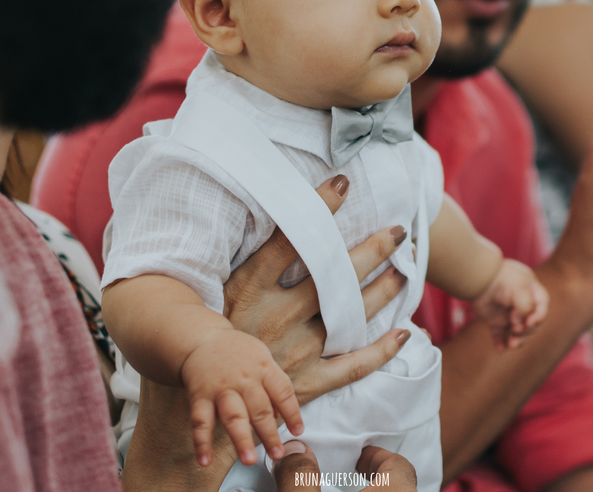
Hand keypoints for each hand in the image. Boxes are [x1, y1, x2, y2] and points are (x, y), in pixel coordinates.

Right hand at [122, 176, 409, 491]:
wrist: (188, 409)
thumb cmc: (198, 340)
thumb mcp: (211, 293)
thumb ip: (239, 264)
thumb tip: (266, 220)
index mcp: (247, 289)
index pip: (290, 238)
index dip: (319, 207)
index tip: (344, 182)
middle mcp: (274, 317)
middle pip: (334, 275)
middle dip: (371, 249)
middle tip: (397, 230)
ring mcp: (293, 352)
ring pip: (350, 316)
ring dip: (382, 291)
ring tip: (404, 269)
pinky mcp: (304, 385)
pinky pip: (352, 367)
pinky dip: (381, 352)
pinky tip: (404, 333)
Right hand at [183, 329, 302, 466]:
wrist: (202, 339)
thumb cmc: (239, 354)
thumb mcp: (262, 360)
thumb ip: (273, 387)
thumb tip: (281, 418)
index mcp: (263, 368)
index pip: (283, 391)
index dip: (292, 412)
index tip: (298, 431)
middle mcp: (243, 378)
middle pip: (259, 409)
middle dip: (268, 434)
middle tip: (277, 455)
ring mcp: (221, 388)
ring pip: (232, 416)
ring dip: (241, 439)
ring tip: (249, 460)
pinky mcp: (199, 396)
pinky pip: (200, 421)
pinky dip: (202, 442)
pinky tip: (205, 461)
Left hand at [470, 259, 548, 349]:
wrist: (477, 278)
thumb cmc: (501, 279)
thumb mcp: (520, 289)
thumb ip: (527, 307)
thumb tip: (519, 324)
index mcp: (531, 293)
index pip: (541, 309)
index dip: (538, 318)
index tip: (528, 322)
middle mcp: (521, 305)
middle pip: (530, 324)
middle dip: (525, 330)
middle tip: (515, 330)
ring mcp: (508, 313)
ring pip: (516, 333)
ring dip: (515, 341)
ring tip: (510, 345)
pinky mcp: (495, 320)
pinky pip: (500, 335)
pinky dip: (500, 343)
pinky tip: (499, 349)